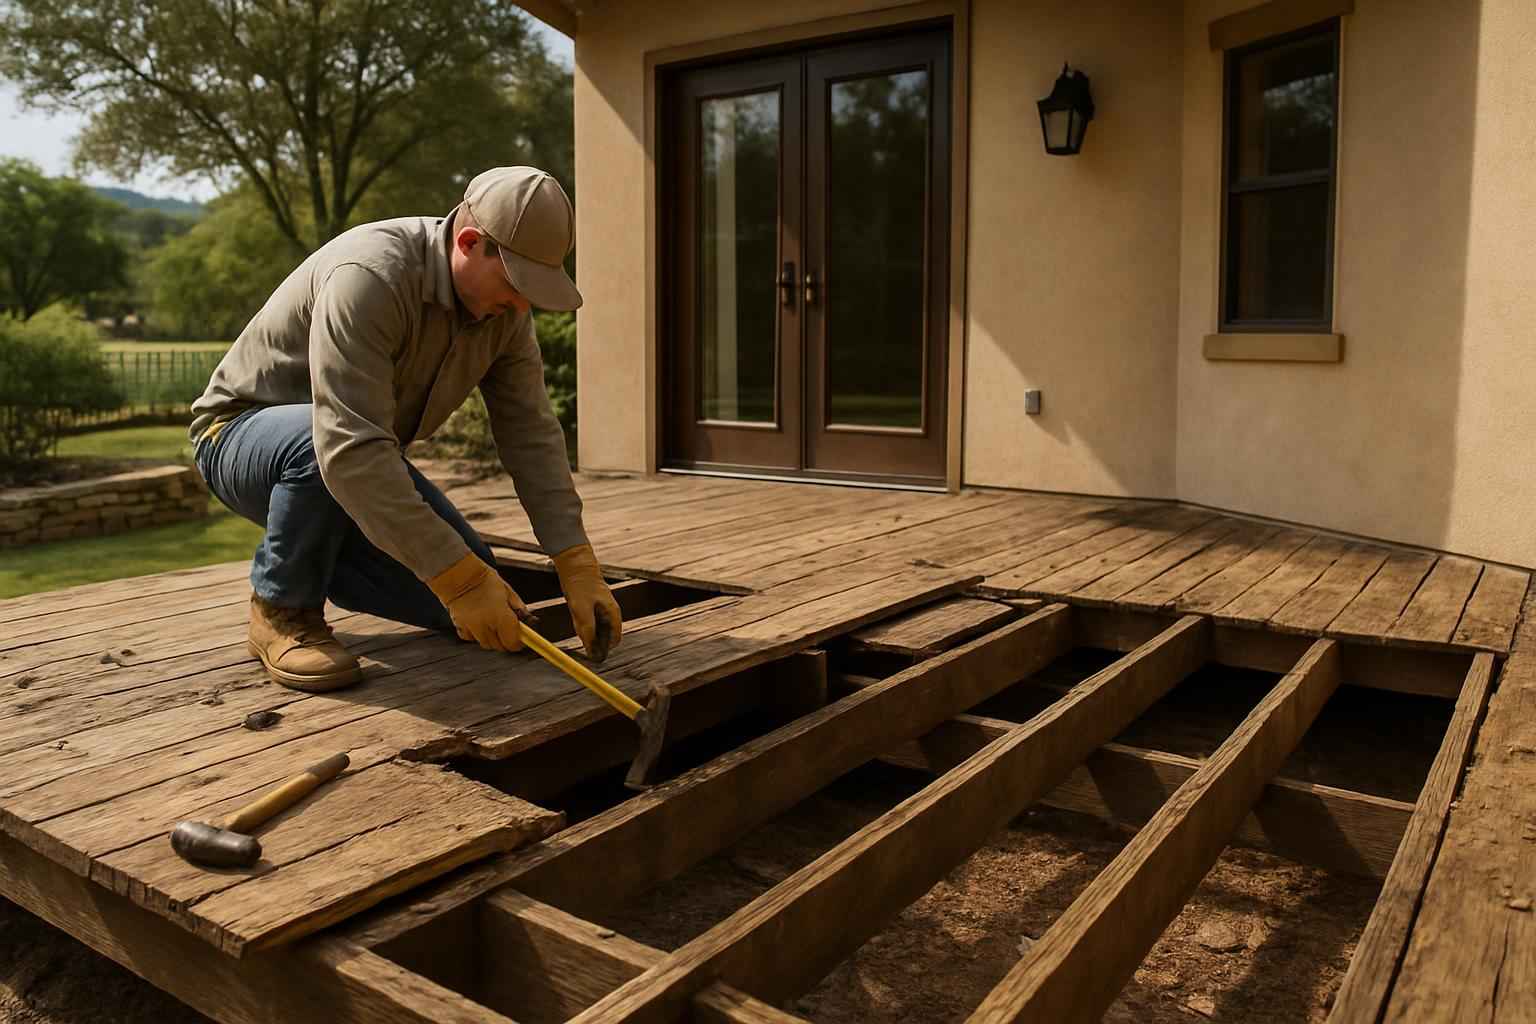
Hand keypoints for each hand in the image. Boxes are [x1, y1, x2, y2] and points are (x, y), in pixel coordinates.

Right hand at [426, 552, 527, 651]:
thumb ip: (519, 609)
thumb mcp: (508, 592)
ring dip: (492, 638)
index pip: (512, 642)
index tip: (520, 638)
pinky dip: (477, 634)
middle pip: (499, 646)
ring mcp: (471, 628)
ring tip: (491, 622)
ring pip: (486, 644)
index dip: (518, 642)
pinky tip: (478, 621)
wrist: (459, 575)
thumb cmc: (485, 581)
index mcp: (500, 615)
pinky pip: (472, 639)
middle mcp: (485, 625)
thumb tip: (529, 622)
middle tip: (506, 627)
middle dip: (505, 639)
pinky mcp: (460, 628)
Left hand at [553, 543, 622, 660]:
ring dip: (585, 630)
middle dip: (592, 639)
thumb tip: (590, 648)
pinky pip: (588, 622)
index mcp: (613, 614)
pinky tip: (575, 612)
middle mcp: (610, 614)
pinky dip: (581, 622)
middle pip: (605, 636)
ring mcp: (602, 610)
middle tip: (580, 631)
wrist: (576, 566)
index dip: (605, 649)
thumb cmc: (581, 586)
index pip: (615, 640)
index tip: (592, 653)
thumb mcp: (582, 610)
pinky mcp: (593, 607)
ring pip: (595, 630)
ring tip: (577, 615)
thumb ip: (587, 629)